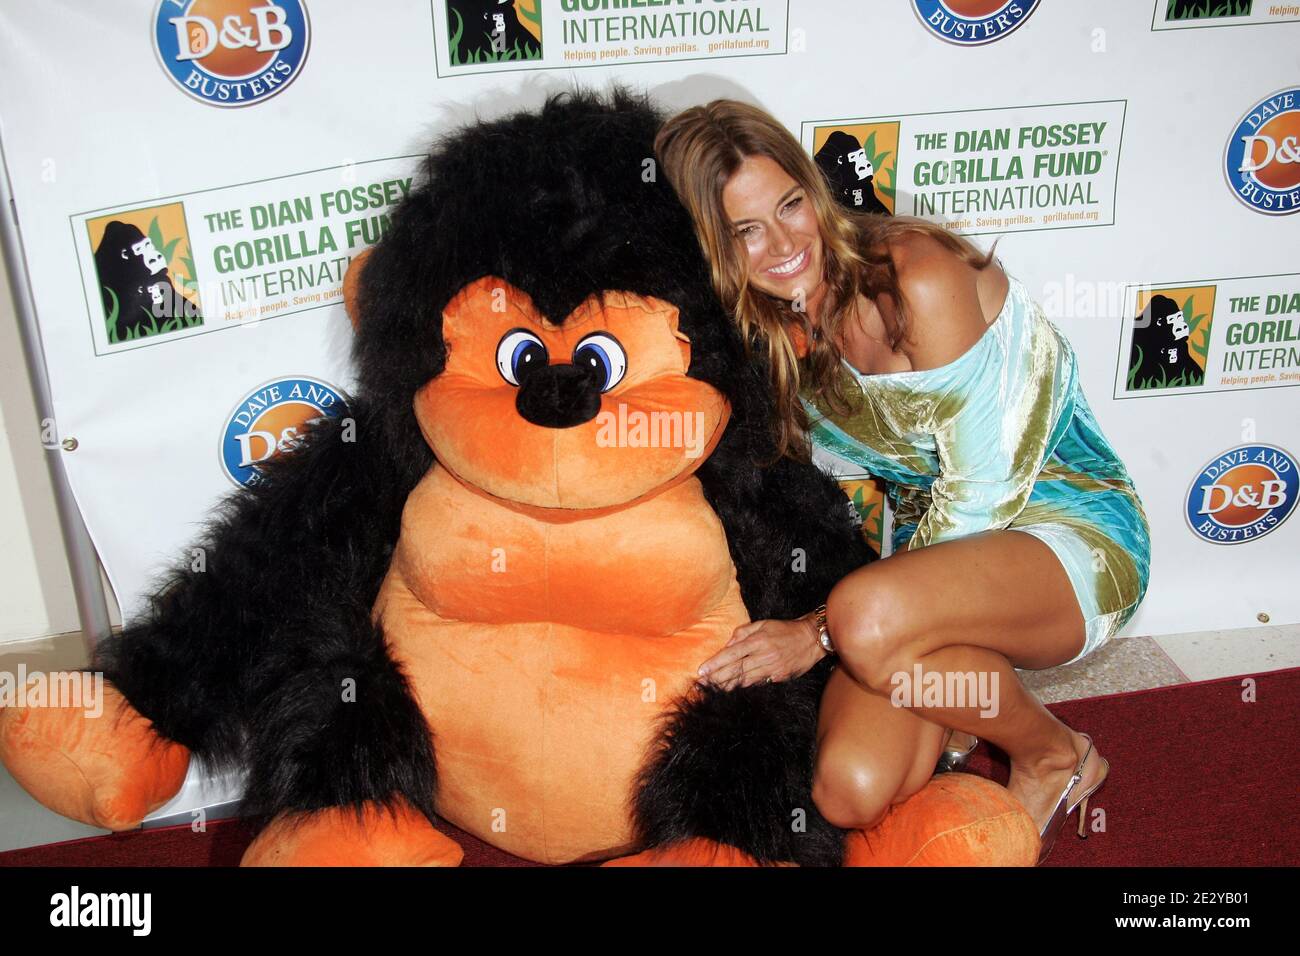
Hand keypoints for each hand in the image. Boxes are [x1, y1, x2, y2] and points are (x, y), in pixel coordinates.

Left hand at [696, 613, 825, 690]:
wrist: (811, 639)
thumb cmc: (785, 629)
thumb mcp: (763, 624)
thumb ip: (743, 632)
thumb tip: (727, 644)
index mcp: (758, 641)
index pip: (731, 654)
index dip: (714, 664)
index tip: (701, 671)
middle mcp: (764, 655)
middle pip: (735, 670)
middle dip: (716, 678)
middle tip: (701, 684)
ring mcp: (772, 668)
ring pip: (745, 680)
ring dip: (726, 685)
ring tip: (712, 689)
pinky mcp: (779, 677)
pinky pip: (758, 683)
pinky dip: (744, 686)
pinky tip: (731, 690)